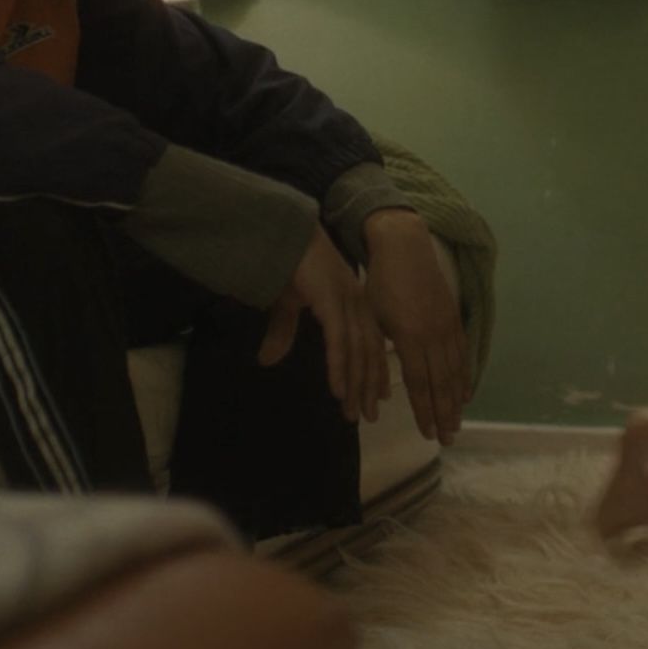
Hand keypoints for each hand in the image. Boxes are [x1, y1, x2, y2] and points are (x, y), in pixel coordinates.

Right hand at [259, 225, 385, 424]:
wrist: (283, 234)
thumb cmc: (287, 264)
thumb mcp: (287, 304)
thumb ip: (283, 332)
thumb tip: (266, 361)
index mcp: (353, 301)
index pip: (371, 342)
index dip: (376, 370)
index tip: (380, 396)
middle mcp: (356, 304)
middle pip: (368, 352)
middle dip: (369, 386)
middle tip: (368, 415)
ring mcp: (346, 303)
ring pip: (356, 353)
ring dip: (355, 385)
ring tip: (353, 412)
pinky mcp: (331, 302)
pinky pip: (339, 342)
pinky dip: (339, 367)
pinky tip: (338, 390)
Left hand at [360, 210, 470, 445]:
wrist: (404, 247)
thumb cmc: (379, 282)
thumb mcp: (372, 316)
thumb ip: (379, 347)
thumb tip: (381, 374)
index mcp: (409, 337)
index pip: (418, 383)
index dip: (423, 410)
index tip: (427, 432)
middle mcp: (433, 336)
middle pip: (441, 383)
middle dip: (444, 414)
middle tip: (447, 439)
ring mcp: (446, 327)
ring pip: (454, 372)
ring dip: (455, 401)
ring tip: (456, 424)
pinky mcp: (454, 318)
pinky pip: (462, 354)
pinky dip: (464, 376)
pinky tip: (464, 393)